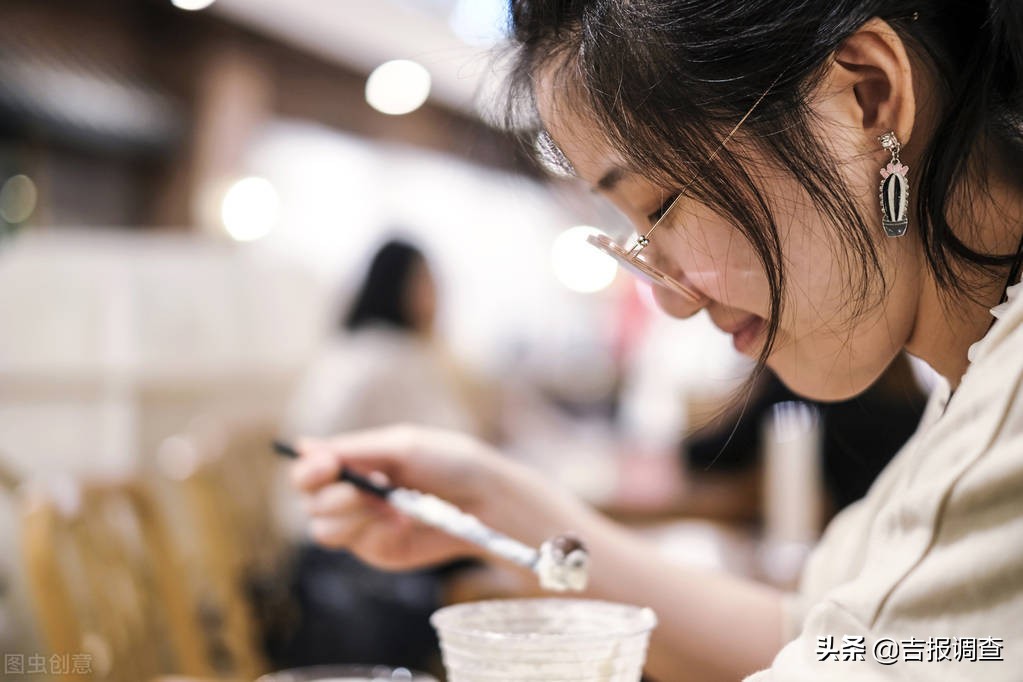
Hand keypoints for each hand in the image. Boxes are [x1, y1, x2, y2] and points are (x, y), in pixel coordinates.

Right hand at [291, 424, 588, 570]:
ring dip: (353, 515)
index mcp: (355, 461)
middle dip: (335, 496)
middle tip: (369, 489)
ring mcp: (361, 525)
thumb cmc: (449, 462)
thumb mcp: (402, 446)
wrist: (485, 500)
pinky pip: (354, 545)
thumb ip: (353, 450)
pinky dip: (374, 531)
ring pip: (323, 529)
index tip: (327, 466)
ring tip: (391, 506)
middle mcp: (351, 493)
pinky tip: (402, 522)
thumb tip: (302, 446)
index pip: (308, 470)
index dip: (308, 470)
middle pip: (309, 502)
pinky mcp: (377, 550)